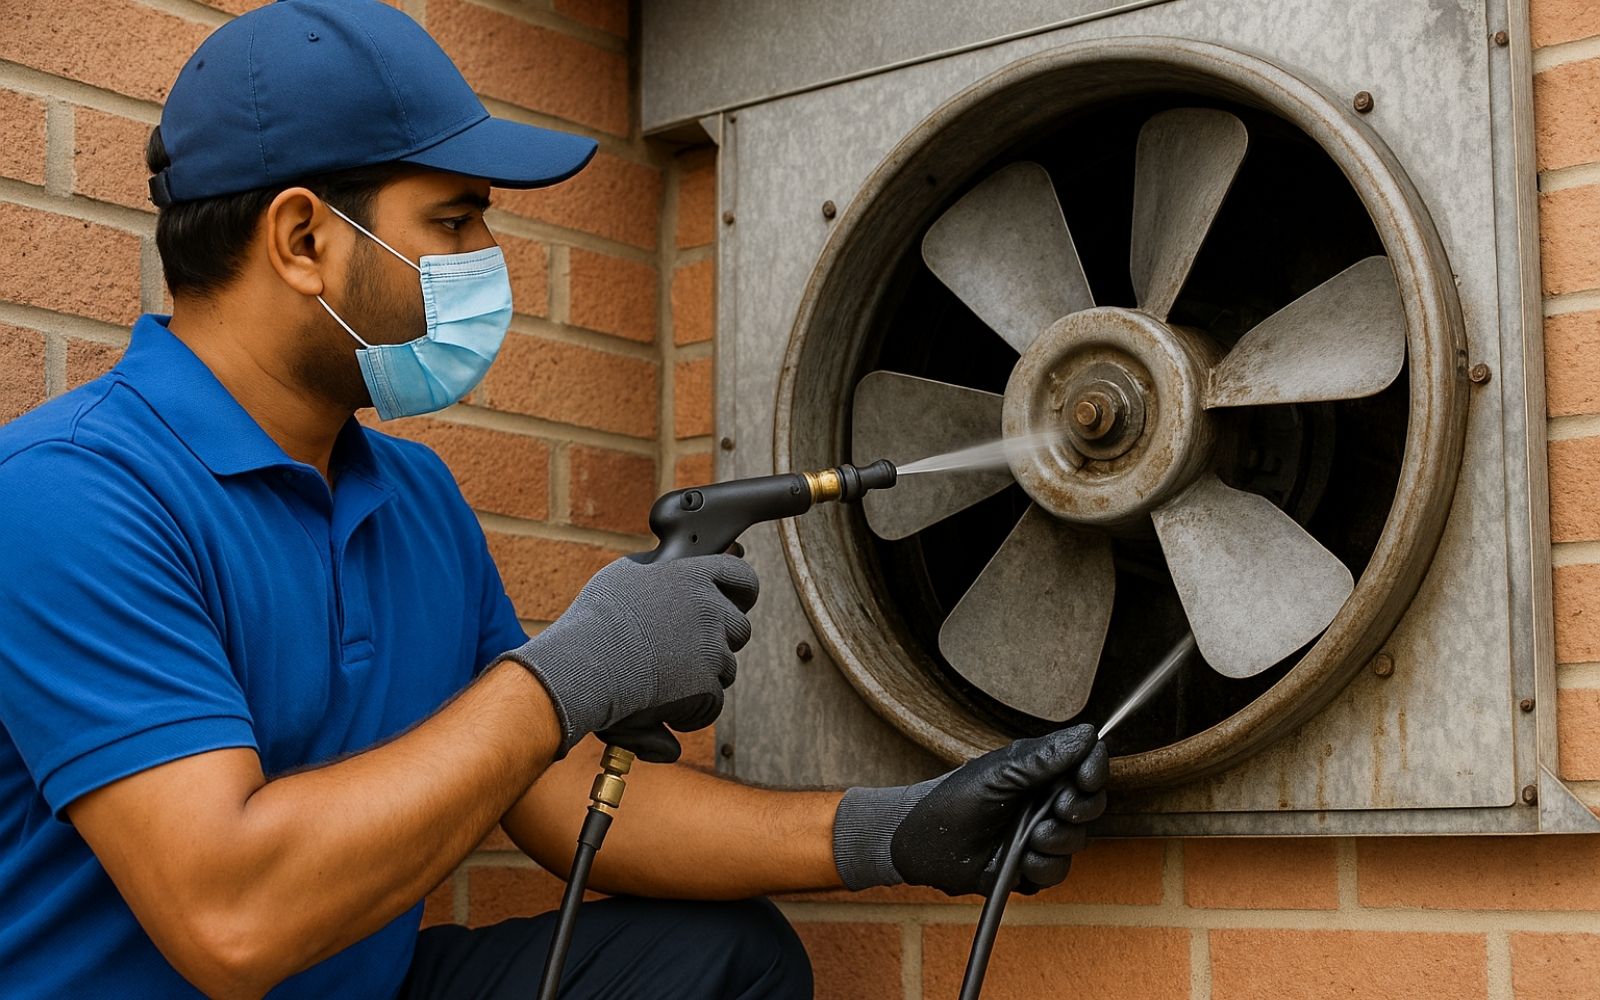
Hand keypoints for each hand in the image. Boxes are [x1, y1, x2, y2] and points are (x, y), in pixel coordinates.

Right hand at [497, 554, 758, 760]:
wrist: (584, 664)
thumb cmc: (596, 619)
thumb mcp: (625, 578)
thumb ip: (660, 574)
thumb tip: (674, 571)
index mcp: (693, 576)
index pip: (741, 577)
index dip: (741, 593)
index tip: (736, 603)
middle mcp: (710, 609)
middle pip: (739, 628)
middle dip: (720, 642)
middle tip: (685, 652)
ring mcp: (712, 649)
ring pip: (725, 669)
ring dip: (703, 678)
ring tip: (660, 682)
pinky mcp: (707, 687)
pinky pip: (711, 704)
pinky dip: (691, 712)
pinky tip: (660, 708)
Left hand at [832, 725, 1108, 895]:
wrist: (921, 845)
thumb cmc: (950, 800)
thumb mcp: (998, 774)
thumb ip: (1044, 758)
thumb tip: (1088, 733)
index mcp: (1038, 772)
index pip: (1085, 766)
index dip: (1095, 771)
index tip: (1085, 779)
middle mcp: (1043, 802)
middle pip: (1090, 806)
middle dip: (1079, 809)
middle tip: (1057, 809)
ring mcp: (1038, 836)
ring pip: (1076, 842)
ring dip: (1057, 840)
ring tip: (1029, 837)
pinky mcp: (1029, 868)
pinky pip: (1057, 872)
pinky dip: (1042, 868)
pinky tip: (1020, 861)